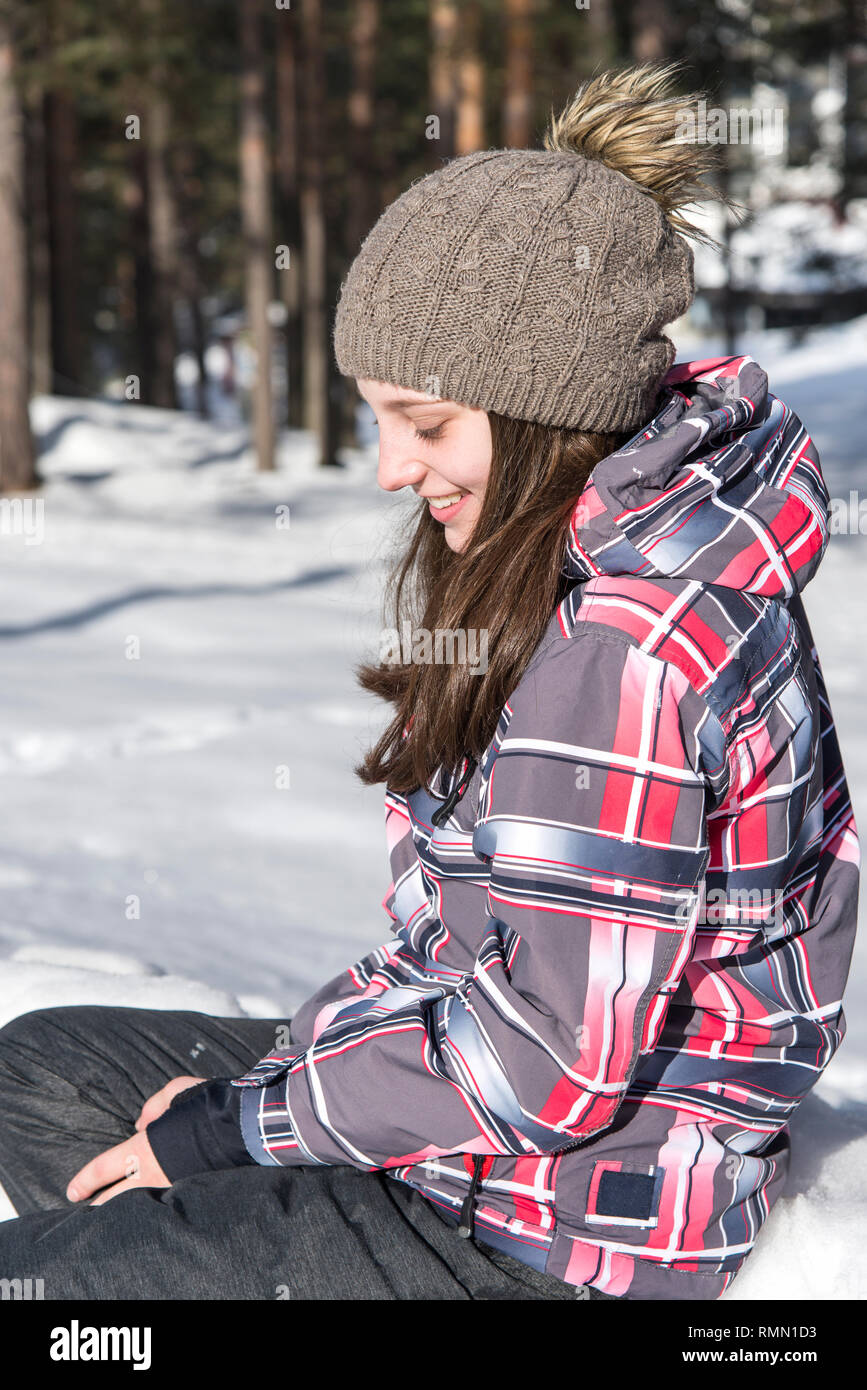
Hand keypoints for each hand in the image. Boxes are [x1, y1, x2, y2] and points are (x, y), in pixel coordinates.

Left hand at [66, 1075, 206, 1205]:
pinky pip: (167, 1202)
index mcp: (144, 1149)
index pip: (104, 1169)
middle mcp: (155, 1175)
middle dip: (99, 1206)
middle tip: (87, 1210)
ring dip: (126, 1210)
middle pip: (116, 1200)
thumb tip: (142, 1123)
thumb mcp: (178, 1091)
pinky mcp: (193, 1193)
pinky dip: (155, 1205)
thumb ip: (155, 1104)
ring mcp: (175, 1188)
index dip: (85, 1181)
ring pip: (140, 1205)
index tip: (72, 1192)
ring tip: (116, 1213)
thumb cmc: (210, 1106)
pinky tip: (153, 1207)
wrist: (246, 1128)